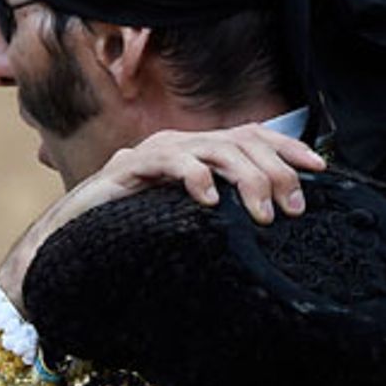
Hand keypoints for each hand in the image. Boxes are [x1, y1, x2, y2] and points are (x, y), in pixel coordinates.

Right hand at [0, 124, 324, 310]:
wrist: (64, 250)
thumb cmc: (128, 241)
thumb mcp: (188, 228)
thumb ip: (222, 217)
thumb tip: (273, 224)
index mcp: (194, 153)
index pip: (249, 135)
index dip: (286, 148)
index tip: (321, 169)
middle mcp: (176, 144)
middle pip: (239, 140)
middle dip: (274, 172)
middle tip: (295, 209)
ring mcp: (150, 154)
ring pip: (213, 148)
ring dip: (246, 179)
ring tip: (264, 215)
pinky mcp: (125, 170)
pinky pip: (168, 162)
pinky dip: (194, 177)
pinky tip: (211, 202)